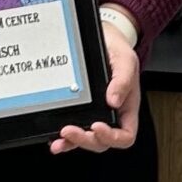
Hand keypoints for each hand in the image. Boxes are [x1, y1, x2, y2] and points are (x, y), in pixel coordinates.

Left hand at [49, 20, 139, 153]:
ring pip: (86, 137)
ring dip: (72, 142)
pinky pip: (75, 127)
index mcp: (126, 108)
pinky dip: (65, 136)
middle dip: (85, 139)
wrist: (104, 39)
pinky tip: (54, 137)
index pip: (125, 135)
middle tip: (70, 130)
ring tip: (59, 140)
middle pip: (102, 141)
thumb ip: (123, 80)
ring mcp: (95, 113)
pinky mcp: (81, 108)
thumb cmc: (118, 51)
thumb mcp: (126, 60)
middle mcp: (111, 114)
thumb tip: (113, 101)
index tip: (97, 126)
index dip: (112, 137)